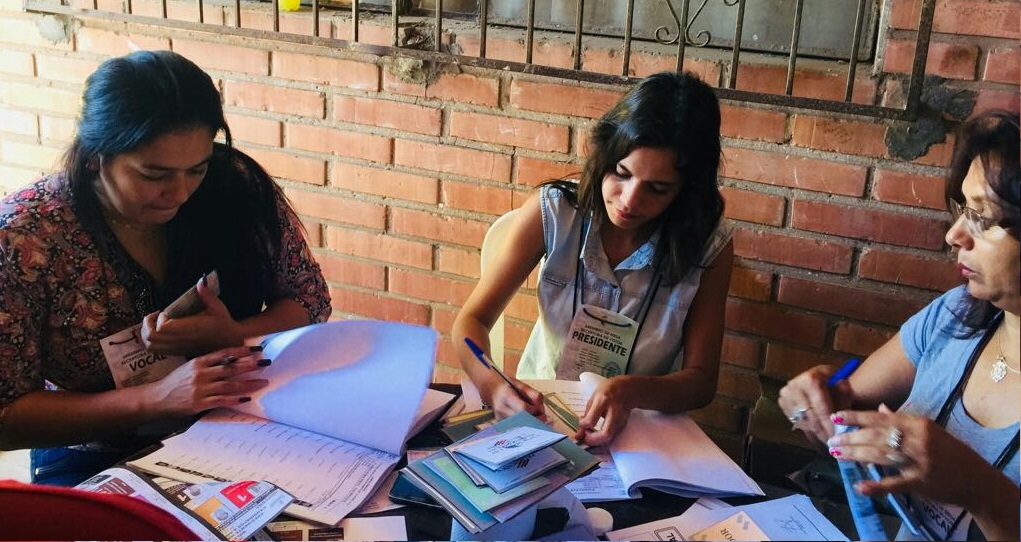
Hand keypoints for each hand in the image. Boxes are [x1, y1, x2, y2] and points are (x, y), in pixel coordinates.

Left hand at [141, 277, 243, 356]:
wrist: (229, 341)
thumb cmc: (223, 323)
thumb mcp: (217, 307)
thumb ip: (207, 294)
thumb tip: (201, 281)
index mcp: (190, 329)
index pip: (163, 327)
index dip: (160, 318)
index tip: (166, 311)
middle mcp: (181, 340)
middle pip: (152, 337)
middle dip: (147, 324)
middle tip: (154, 315)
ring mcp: (177, 348)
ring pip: (150, 345)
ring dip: (146, 333)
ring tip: (153, 323)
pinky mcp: (176, 352)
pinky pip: (155, 350)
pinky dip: (150, 341)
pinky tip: (158, 332)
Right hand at [145, 345, 269, 417]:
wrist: (158, 398)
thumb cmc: (176, 381)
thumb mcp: (190, 366)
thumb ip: (209, 363)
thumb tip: (231, 358)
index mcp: (199, 362)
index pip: (224, 354)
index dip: (242, 351)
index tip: (256, 350)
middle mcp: (201, 374)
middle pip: (230, 368)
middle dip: (250, 365)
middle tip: (266, 363)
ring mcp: (201, 389)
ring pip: (230, 385)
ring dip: (249, 383)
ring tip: (264, 381)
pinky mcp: (200, 403)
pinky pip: (222, 400)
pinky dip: (236, 399)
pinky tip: (248, 398)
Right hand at [488, 379, 545, 421]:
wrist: (492, 389)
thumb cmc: (509, 386)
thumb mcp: (522, 385)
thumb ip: (534, 395)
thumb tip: (541, 409)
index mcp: (507, 396)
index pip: (523, 409)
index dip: (534, 411)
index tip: (539, 409)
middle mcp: (501, 408)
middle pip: (522, 420)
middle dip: (535, 420)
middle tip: (541, 417)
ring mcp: (499, 417)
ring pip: (520, 426)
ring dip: (530, 423)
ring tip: (533, 417)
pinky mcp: (500, 423)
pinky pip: (516, 427)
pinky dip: (524, 425)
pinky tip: (526, 420)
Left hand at [575, 375, 633, 446]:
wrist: (629, 388)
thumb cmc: (609, 390)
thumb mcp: (594, 397)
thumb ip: (587, 415)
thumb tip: (580, 432)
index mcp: (603, 400)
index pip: (591, 420)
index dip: (584, 425)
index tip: (582, 423)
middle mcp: (614, 411)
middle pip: (606, 434)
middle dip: (593, 440)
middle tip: (586, 436)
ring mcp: (621, 420)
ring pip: (610, 438)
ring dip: (598, 441)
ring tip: (591, 435)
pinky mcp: (624, 425)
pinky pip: (612, 437)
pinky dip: (603, 439)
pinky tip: (598, 433)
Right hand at [778, 364, 853, 443]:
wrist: (819, 376)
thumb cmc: (832, 380)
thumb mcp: (843, 385)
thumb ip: (844, 400)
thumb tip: (840, 417)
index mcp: (810, 380)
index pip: (821, 408)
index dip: (829, 424)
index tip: (837, 436)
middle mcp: (794, 386)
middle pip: (811, 416)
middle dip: (823, 432)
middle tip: (832, 442)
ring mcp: (786, 395)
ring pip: (803, 421)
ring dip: (815, 432)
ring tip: (826, 439)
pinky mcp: (782, 402)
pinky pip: (796, 421)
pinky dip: (807, 429)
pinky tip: (817, 432)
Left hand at [826, 404, 991, 508]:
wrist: (976, 479)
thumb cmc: (951, 452)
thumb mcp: (930, 430)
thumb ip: (902, 419)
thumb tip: (879, 408)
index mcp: (918, 424)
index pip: (880, 418)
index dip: (855, 417)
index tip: (835, 417)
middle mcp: (918, 440)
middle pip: (876, 436)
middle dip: (851, 437)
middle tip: (831, 439)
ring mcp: (918, 462)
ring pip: (880, 456)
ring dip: (855, 455)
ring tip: (837, 453)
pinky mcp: (920, 483)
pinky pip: (894, 483)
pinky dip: (876, 485)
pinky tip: (859, 486)